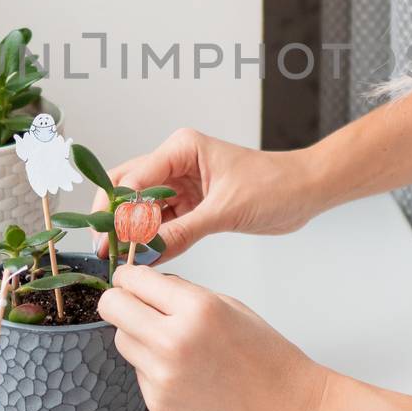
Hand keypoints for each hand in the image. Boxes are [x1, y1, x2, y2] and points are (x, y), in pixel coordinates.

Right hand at [91, 126, 322, 261]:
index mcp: (181, 149)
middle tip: (105, 250)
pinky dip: (154, 241)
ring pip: (142, 210)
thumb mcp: (226, 210)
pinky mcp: (191, 205)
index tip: (109, 238)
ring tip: (122, 261)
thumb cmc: (275, 184)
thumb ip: (184, 231)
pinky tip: (146, 260)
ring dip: (133, 233)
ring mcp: (181, 185)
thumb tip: (148, 252)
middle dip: (116, 220)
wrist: (306, 191)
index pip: (134, 177)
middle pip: (128, 189)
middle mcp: (175, 163)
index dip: (118, 209)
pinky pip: (163, 224)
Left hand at [96, 262, 330, 410]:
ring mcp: (163, 377)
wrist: (287, 410)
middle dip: (120, 301)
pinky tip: (184, 372)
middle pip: (112, 308)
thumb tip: (146, 284)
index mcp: (196, 309)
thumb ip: (183, 293)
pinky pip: (138, 373)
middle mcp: (173, 342)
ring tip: (170, 343)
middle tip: (136, 304)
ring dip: (136, 335)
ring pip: (121, 340)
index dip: (129, 277)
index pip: (133, 279)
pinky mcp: (159, 405)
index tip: (131, 280)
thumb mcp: (229, 306)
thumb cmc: (267, 358)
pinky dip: (152, 367)